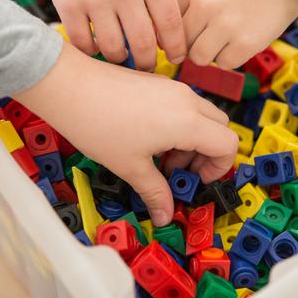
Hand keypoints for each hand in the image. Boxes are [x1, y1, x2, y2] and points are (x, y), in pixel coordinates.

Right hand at [11, 0, 185, 70]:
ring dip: (120, 58)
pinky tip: (96, 43)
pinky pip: (84, 43)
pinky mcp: (68, 5)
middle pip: (143, 44)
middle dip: (147, 63)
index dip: (176, 48)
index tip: (175, 58)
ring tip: (121, 54)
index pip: (171, 25)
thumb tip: (174, 36)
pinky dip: (92, 49)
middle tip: (146, 66)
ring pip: (114, 49)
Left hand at [14, 43, 237, 225]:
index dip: (218, 169)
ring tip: (159, 158)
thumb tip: (166, 215)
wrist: (69, 87)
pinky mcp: (158, 82)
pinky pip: (183, 105)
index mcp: (187, 122)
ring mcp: (172, 87)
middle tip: (178, 172)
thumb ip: (155, 192)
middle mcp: (186, 100)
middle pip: (219, 128)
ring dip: (191, 140)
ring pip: (201, 115)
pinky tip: (148, 138)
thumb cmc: (97, 123)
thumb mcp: (130, 166)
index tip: (194, 181)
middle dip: (207, 155)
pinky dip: (178, 124)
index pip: (229, 144)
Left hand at [176, 0, 297, 68]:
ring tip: (224, 39)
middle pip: (181, 43)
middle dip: (192, 43)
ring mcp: (225, 25)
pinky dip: (232, 57)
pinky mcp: (245, 43)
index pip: (167, 22)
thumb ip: (185, 0)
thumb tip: (161, 35)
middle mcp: (205, 5)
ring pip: (199, 58)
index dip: (176, 31)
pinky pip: (225, 64)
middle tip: (210, 35)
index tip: (187, 32)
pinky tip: (241, 39)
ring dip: (209, 53)